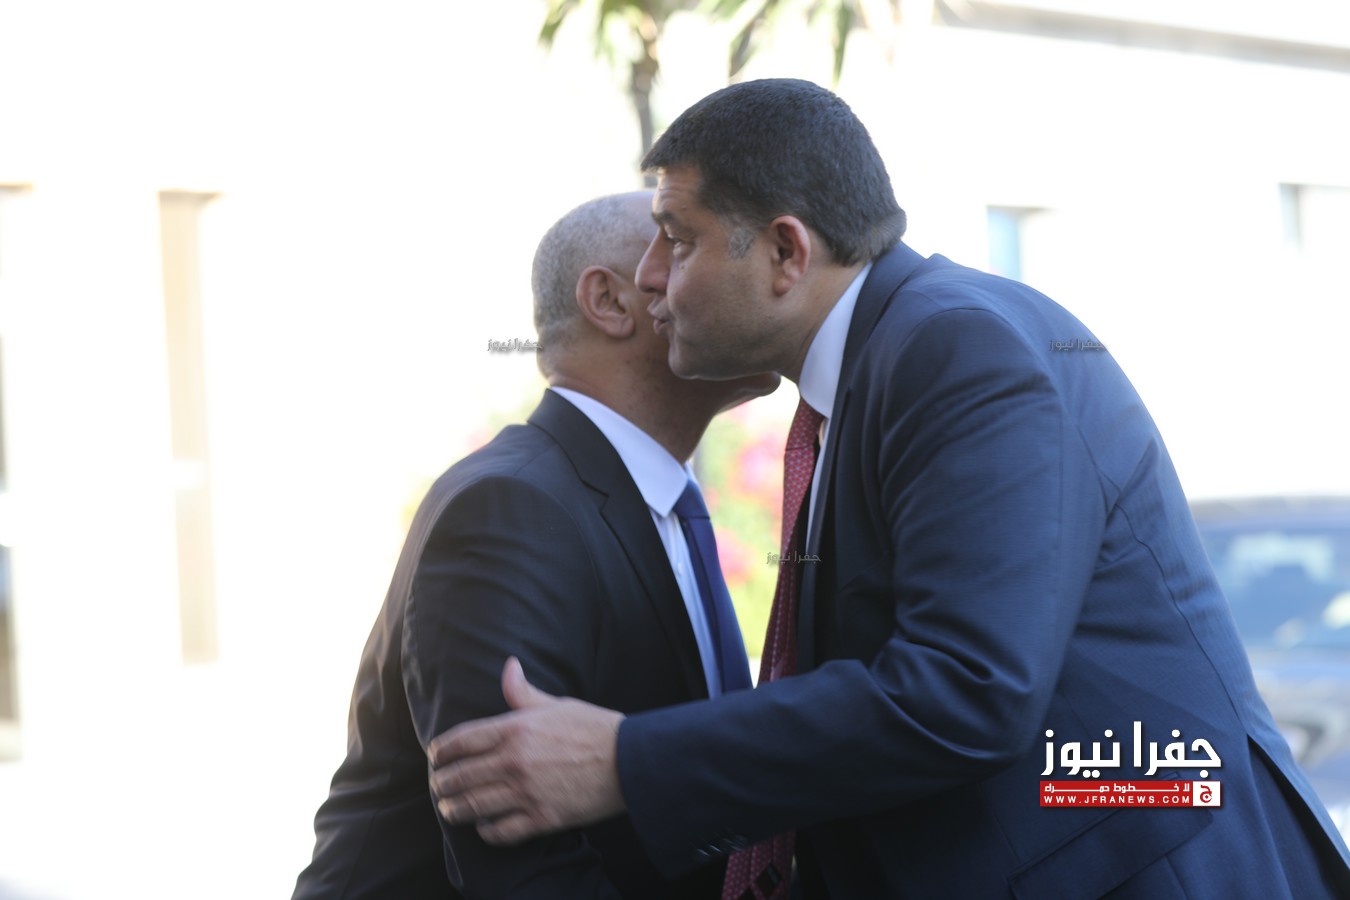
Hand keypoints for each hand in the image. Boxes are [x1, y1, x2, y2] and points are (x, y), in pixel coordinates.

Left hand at [428, 657, 626, 844]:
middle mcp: (515, 761)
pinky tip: (484, 826)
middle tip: (438, 787)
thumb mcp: (557, 704)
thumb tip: (509, 665)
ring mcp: (527, 792)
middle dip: (442, 784)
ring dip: (454, 810)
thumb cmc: (594, 728)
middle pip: (460, 776)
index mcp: (516, 729)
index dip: (440, 751)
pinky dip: (486, 831)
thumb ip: (523, 692)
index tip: (435, 757)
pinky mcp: (542, 818)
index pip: (461, 741)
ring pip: (473, 806)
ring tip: (449, 809)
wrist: (630, 760)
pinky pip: (501, 831)